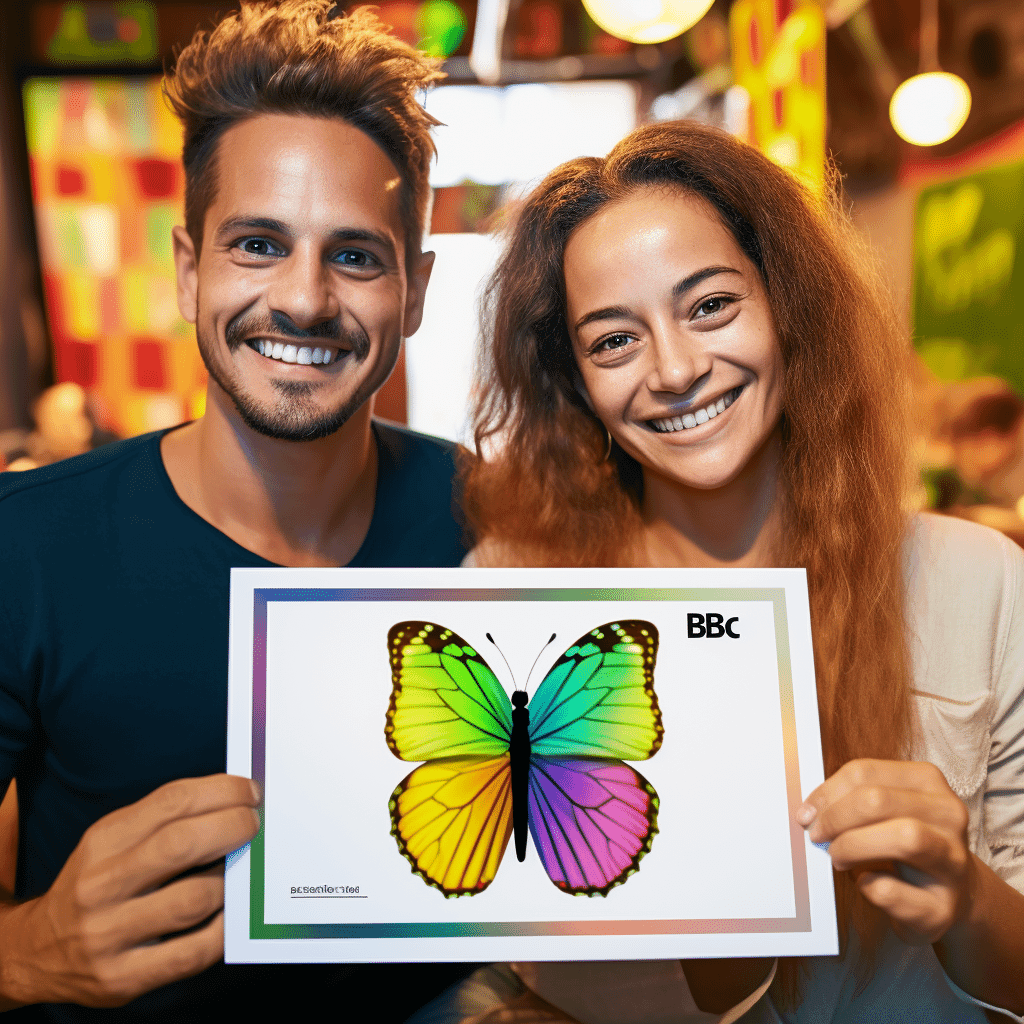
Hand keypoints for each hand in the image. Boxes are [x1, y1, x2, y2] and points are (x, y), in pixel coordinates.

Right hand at [0, 773, 259, 1008]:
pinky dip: (224, 929)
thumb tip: (233, 802)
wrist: (36, 951)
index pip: (173, 802)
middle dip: (233, 828)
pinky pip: (193, 951)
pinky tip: (231, 914)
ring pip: (193, 899)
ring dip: (230, 881)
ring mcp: (109, 935)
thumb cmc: (96, 885)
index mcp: (102, 841)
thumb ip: (164, 822)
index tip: (249, 791)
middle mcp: (101, 886)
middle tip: (253, 825)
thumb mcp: (112, 842)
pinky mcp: (123, 978)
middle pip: (182, 845)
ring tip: (242, 871)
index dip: (221, 791)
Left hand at [798, 758, 975, 944]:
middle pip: (879, 800)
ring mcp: (953, 862)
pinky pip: (894, 891)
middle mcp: (949, 815)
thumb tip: (810, 811)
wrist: (951, 895)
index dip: (827, 792)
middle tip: (816, 835)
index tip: (807, 812)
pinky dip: (867, 886)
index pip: (865, 773)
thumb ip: (852, 799)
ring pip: (904, 838)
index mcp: (927, 781)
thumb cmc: (905, 844)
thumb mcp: (886, 810)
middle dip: (836, 818)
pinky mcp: (943, 907)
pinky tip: (865, 883)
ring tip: (837, 857)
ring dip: (853, 846)